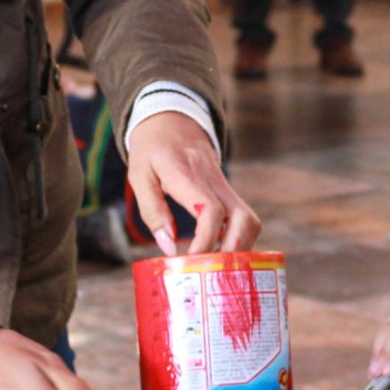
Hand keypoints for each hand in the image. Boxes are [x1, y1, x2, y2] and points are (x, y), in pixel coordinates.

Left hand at [126, 110, 260, 255]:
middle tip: (213, 270)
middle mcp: (213, 181)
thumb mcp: (139, 175)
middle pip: (243, 218)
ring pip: (250, 220)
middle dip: (235, 250)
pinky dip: (238, 240)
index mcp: (187, 175)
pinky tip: (219, 252)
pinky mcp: (228, 192)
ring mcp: (225, 186)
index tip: (191, 260)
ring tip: (218, 266)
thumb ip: (152, 211)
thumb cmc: (152, 150)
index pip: (210, 210)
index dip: (206, 240)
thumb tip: (168, 246)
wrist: (172, 119)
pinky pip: (243, 219)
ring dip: (241, 247)